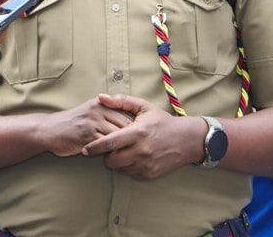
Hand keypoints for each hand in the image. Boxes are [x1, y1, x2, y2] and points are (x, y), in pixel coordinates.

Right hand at [39, 96, 133, 156]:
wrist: (49, 130)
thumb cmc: (72, 125)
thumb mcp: (90, 113)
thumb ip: (107, 116)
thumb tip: (131, 127)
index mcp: (102, 103)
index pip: (127, 114)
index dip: (136, 128)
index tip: (142, 139)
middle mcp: (99, 109)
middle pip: (125, 124)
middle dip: (133, 138)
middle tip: (140, 150)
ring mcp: (92, 121)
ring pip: (117, 135)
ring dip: (124, 147)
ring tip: (130, 157)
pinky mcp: (86, 134)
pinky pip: (105, 144)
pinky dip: (111, 152)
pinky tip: (115, 159)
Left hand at [81, 94, 204, 179]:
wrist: (187, 140)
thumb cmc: (162, 121)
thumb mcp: (144, 107)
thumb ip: (121, 101)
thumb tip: (100, 97)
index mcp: (137, 132)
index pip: (109, 143)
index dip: (94, 147)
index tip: (85, 150)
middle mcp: (141, 150)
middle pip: (111, 161)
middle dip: (106, 156)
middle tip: (111, 149)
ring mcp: (146, 164)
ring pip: (120, 169)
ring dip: (118, 162)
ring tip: (124, 152)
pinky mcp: (150, 174)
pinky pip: (131, 174)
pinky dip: (129, 168)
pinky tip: (135, 158)